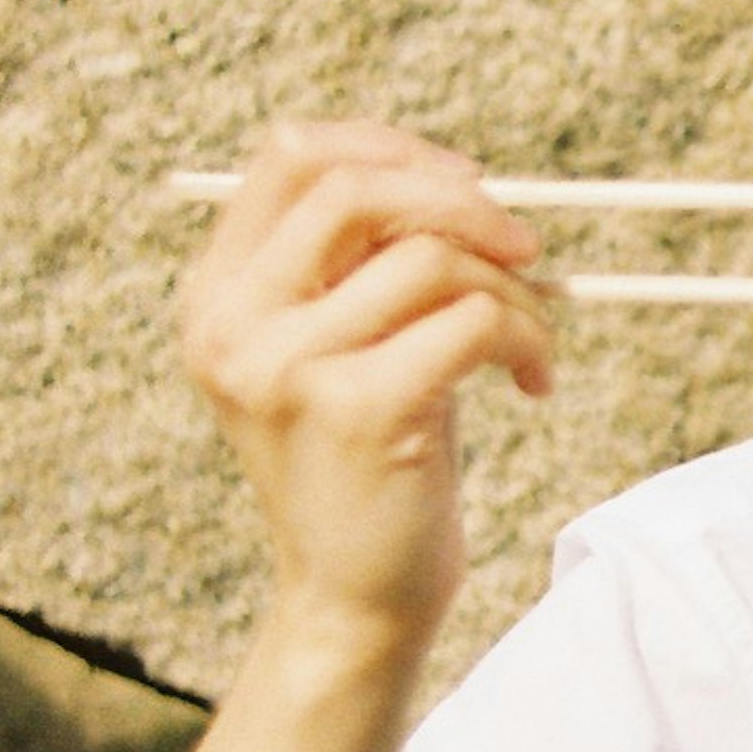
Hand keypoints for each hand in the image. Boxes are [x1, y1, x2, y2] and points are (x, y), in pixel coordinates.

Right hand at [176, 121, 553, 660]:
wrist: (355, 602)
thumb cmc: (369, 467)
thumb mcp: (348, 348)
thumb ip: (368, 264)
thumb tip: (464, 179)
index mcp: (218, 297)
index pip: (291, 155)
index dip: (391, 149)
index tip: (465, 184)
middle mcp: (233, 325)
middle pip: (356, 186)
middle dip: (465, 203)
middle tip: (526, 248)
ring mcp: (287, 367)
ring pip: (433, 257)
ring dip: (516, 291)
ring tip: (534, 342)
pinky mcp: (359, 409)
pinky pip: (474, 320)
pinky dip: (528, 338)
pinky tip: (533, 382)